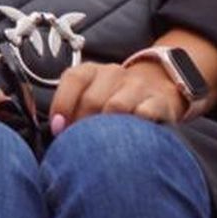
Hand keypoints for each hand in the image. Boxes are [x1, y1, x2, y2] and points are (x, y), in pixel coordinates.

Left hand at [49, 60, 184, 133]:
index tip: (59, 128)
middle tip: (82, 145)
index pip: (73, 79)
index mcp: (91, 70)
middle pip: (92, 99)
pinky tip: (129, 140)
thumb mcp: (88, 96)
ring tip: (103, 147)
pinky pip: (144, 114)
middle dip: (83, 125)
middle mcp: (113, 73)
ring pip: (116, 107)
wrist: (156, 89)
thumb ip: (71, 108)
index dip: (62, 104)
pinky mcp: (159, 101)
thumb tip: (58, 130)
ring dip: (106, 129)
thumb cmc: (111, 99)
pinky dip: (134, 129)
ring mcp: (137, 86)